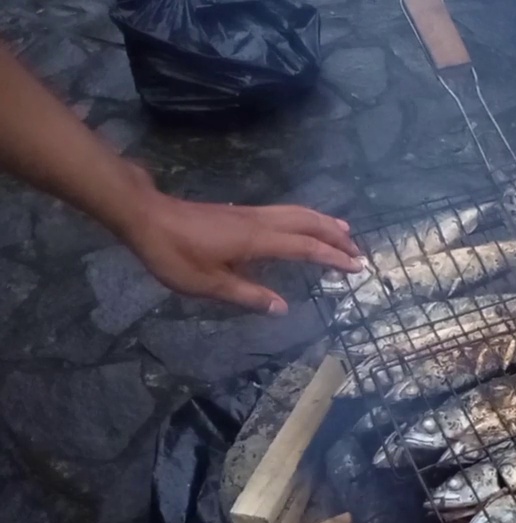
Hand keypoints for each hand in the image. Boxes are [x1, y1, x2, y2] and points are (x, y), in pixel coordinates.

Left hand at [118, 175, 362, 315]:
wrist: (146, 217)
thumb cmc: (174, 254)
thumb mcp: (208, 284)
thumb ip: (248, 295)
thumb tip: (282, 308)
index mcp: (257, 241)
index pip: (305, 247)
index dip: (332, 257)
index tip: (355, 267)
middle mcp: (261, 222)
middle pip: (309, 223)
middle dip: (336, 237)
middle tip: (358, 251)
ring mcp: (251, 214)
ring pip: (298, 213)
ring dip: (324, 222)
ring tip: (344, 231)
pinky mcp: (242, 212)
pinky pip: (285, 212)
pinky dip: (306, 218)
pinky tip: (306, 225)